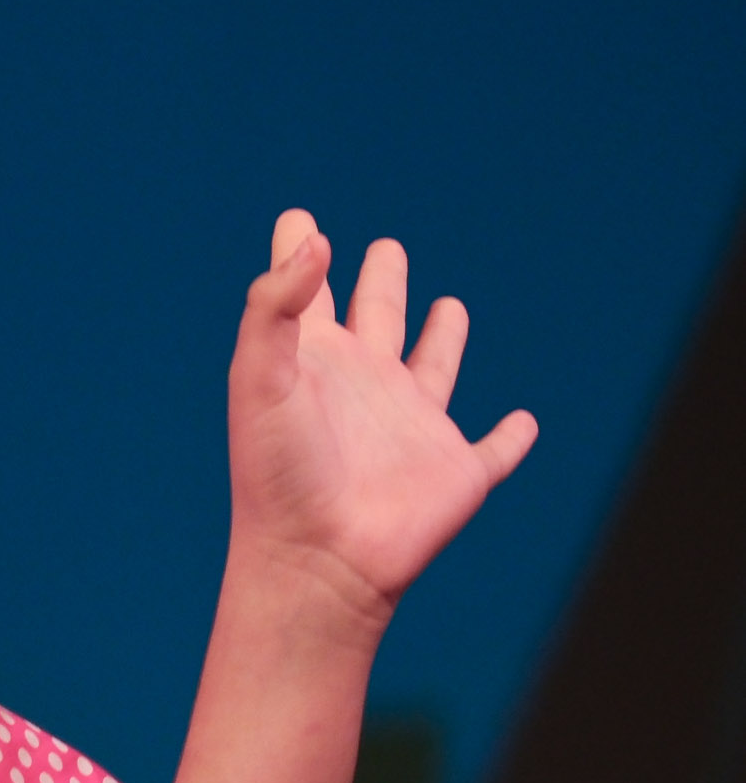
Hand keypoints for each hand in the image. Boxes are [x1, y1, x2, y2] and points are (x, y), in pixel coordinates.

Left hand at [226, 209, 536, 627]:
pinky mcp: (455, 472)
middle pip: (376, 317)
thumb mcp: (260, 377)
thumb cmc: (277, 471)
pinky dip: (511, 438)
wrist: (315, 561)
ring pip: (433, 368)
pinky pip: (493, 451)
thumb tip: (316, 241)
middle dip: (381, 283)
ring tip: (448, 306)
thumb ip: (276, 305)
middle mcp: (363, 386)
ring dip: (443, 339)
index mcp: (314, 361)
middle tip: (385, 250)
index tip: (298, 221)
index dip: (300, 252)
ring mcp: (410, 428)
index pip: (304, 292)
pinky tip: (522, 423)